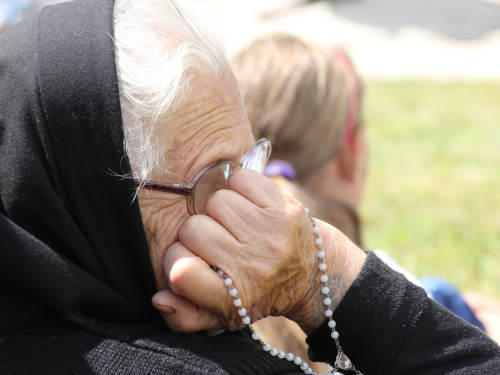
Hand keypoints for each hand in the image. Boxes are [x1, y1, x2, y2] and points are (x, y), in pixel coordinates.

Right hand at [152, 170, 364, 333]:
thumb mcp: (223, 316)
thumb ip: (186, 316)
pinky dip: (238, 189)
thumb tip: (159, 298)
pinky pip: (240, 180)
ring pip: (216, 202)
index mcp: (234, 298)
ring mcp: (272, 234)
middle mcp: (255, 267)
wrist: (311, 273)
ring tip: (232, 224)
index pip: (182, 273)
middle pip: (193, 229)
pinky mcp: (285, 208)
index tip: (187, 261)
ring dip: (218, 210)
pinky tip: (246, 206)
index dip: (175, 261)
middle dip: (196, 232)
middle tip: (214, 240)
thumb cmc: (257, 292)